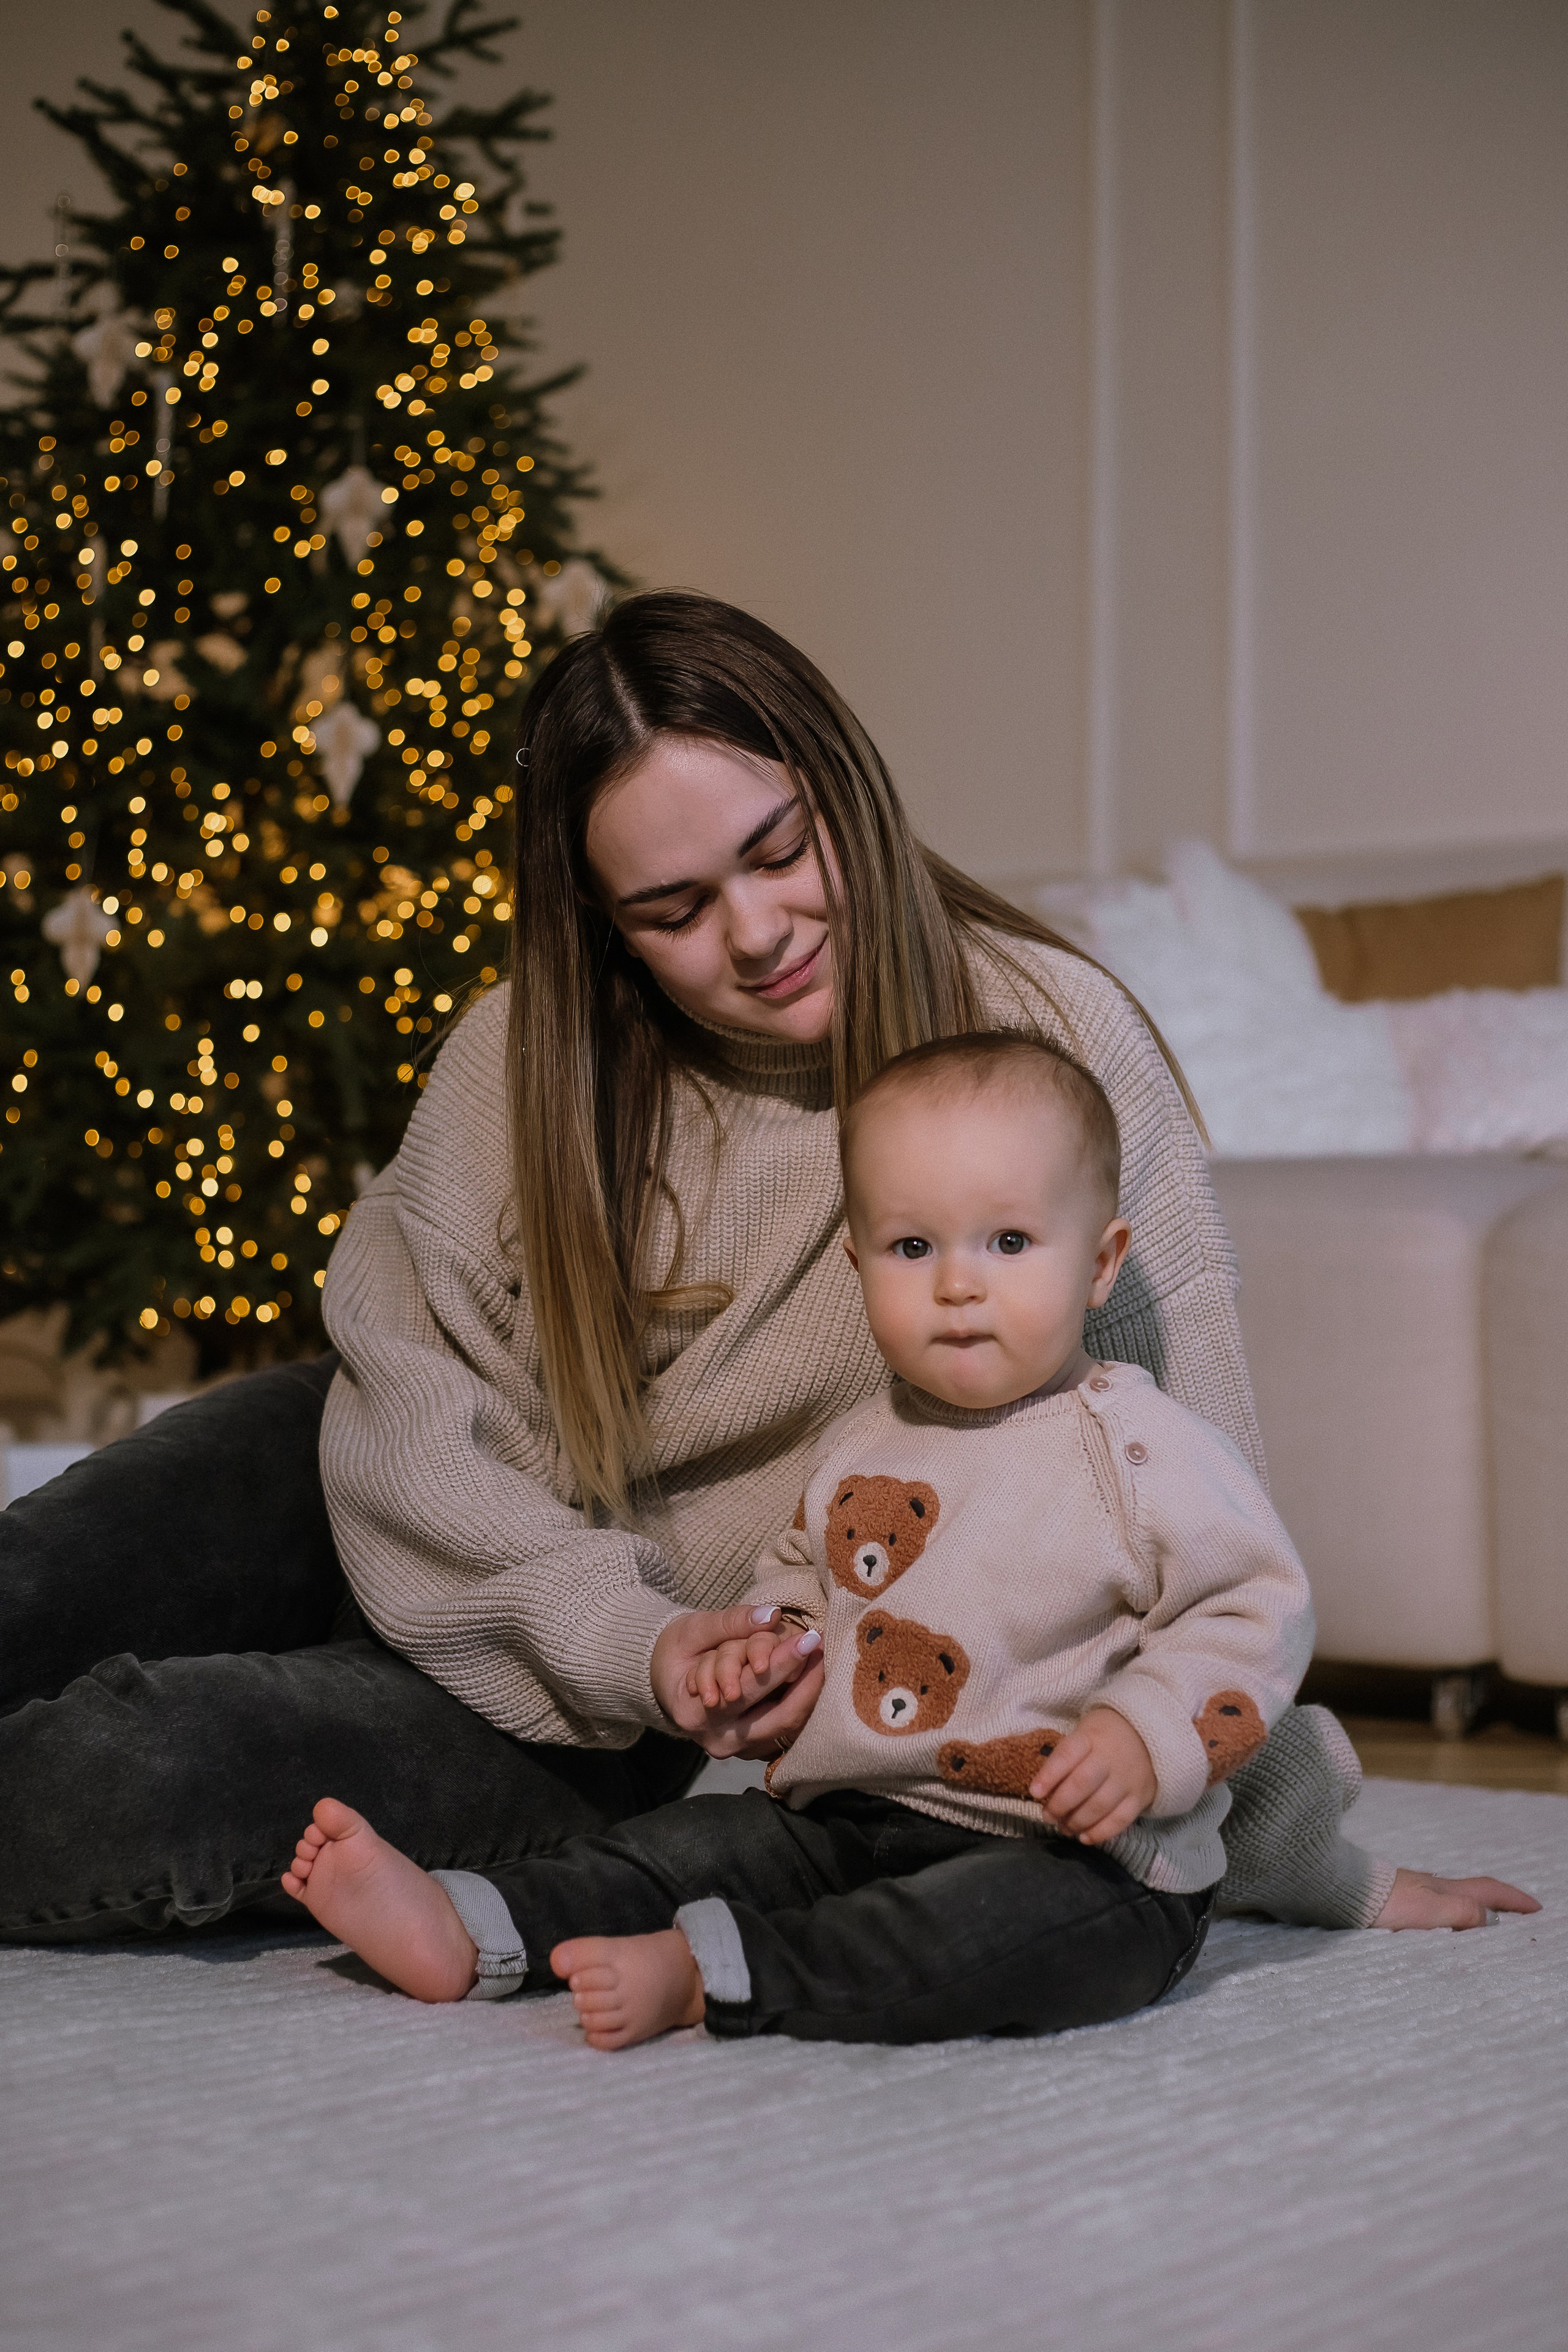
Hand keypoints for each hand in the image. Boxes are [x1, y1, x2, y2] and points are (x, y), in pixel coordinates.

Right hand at [651, 1605, 821, 1757]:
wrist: (665, 1682)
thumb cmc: (678, 1653)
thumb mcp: (693, 1630)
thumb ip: (730, 1622)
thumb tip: (771, 1616)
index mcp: (697, 1714)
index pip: (749, 1689)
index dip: (783, 1663)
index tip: (809, 1636)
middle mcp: (721, 1740)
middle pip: (779, 1717)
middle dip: (806, 1681)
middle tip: (820, 1645)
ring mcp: (741, 1749)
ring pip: (789, 1727)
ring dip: (807, 1691)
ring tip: (818, 1657)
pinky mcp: (755, 1748)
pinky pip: (788, 1729)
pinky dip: (801, 1701)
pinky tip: (810, 1675)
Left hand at [1029, 1706, 1156, 1844]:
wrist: (1148, 1737)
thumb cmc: (1104, 1737)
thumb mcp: (1083, 1733)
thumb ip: (1066, 1757)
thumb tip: (1042, 1789)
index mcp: (1091, 1737)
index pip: (1067, 1755)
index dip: (1049, 1775)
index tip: (1034, 1792)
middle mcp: (1110, 1758)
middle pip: (1082, 1784)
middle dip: (1060, 1804)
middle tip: (1048, 1816)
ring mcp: (1127, 1779)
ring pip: (1099, 1805)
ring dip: (1077, 1821)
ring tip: (1064, 1827)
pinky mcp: (1140, 1797)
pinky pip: (1120, 1819)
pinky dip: (1101, 1832)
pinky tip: (1084, 1838)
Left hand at [1373, 1868, 1540, 1930]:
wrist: (1339, 1892)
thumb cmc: (1385, 1904)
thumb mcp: (1431, 1912)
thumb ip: (1463, 1915)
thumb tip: (1491, 1921)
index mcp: (1445, 1889)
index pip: (1488, 1891)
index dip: (1514, 1900)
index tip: (1537, 1908)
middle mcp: (1431, 1887)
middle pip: (1473, 1892)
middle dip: (1498, 1903)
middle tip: (1517, 1914)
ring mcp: (1412, 1891)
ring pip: (1452, 1898)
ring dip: (1473, 1909)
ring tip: (1484, 1923)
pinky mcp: (1394, 1901)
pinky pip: (1433, 1906)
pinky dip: (1448, 1914)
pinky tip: (1439, 1923)